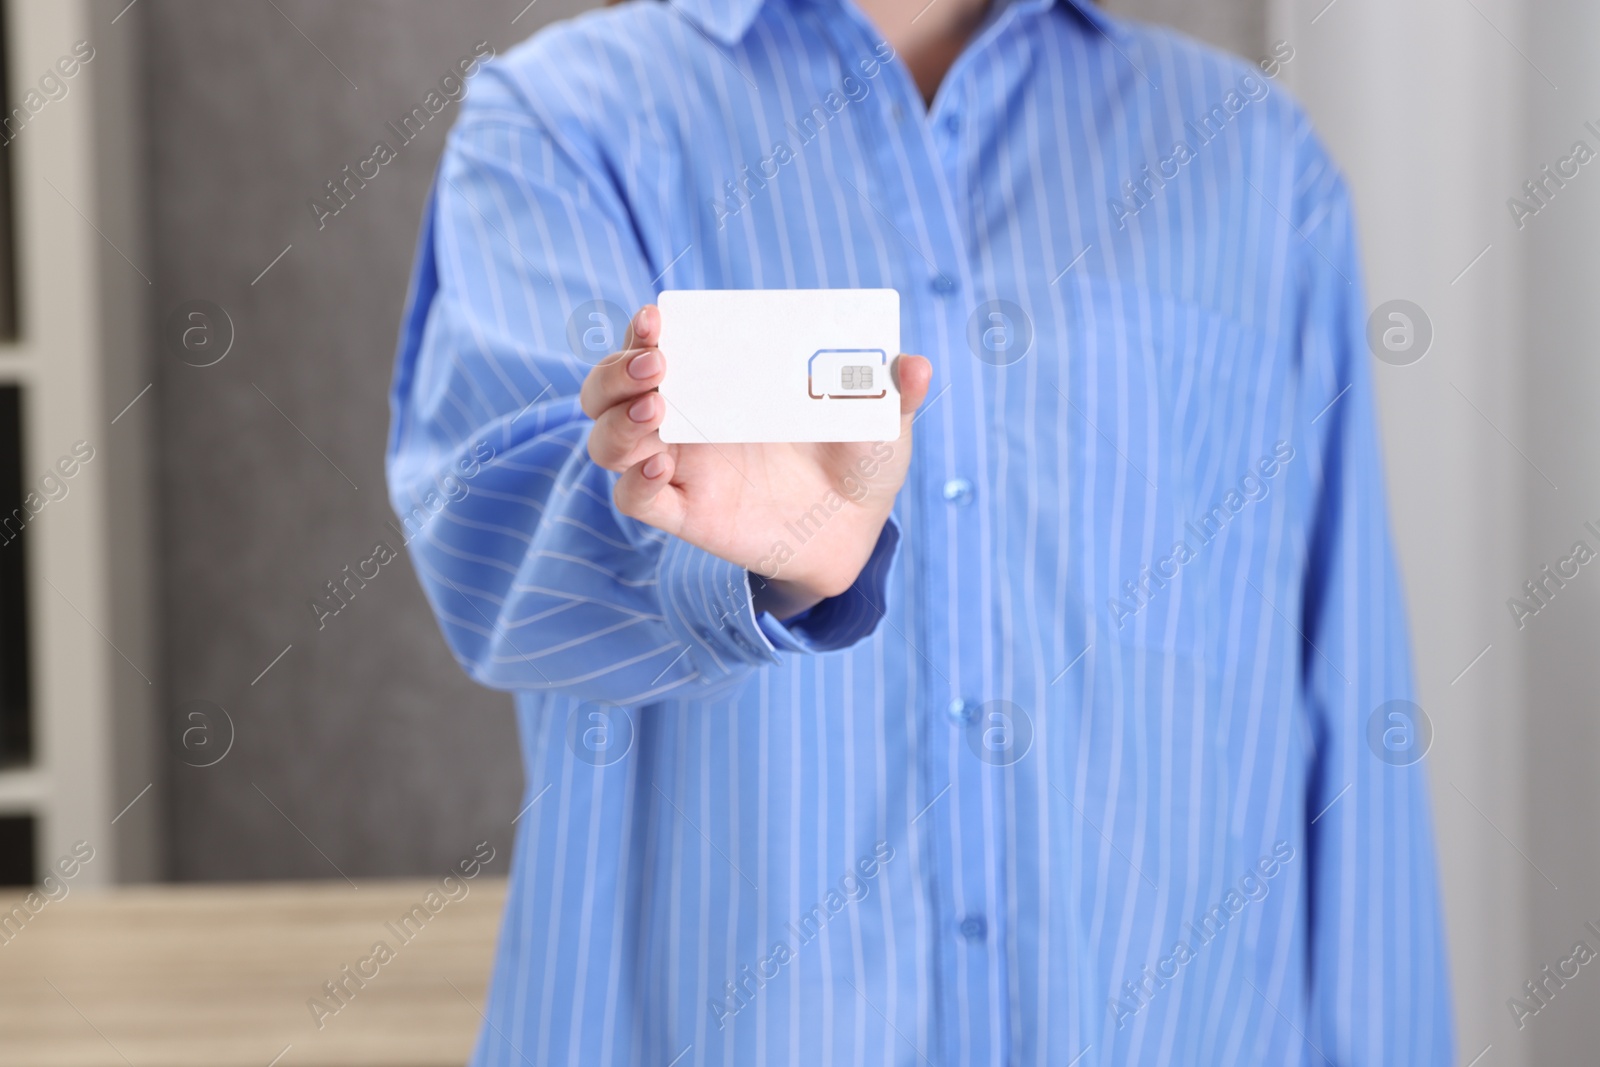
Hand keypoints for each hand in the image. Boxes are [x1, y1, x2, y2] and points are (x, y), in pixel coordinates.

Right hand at [581, 304, 931, 619]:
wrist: (860, 527)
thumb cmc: (860, 454)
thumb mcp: (882, 419)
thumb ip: (894, 391)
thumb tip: (914, 364)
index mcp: (721, 375)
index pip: (656, 341)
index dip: (642, 327)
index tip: (657, 318)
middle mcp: (687, 415)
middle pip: (609, 386)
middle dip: (615, 370)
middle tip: (657, 366)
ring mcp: (681, 465)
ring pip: (607, 440)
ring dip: (616, 423)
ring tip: (655, 414)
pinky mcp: (686, 513)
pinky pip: (635, 498)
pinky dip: (636, 481)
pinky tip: (663, 466)